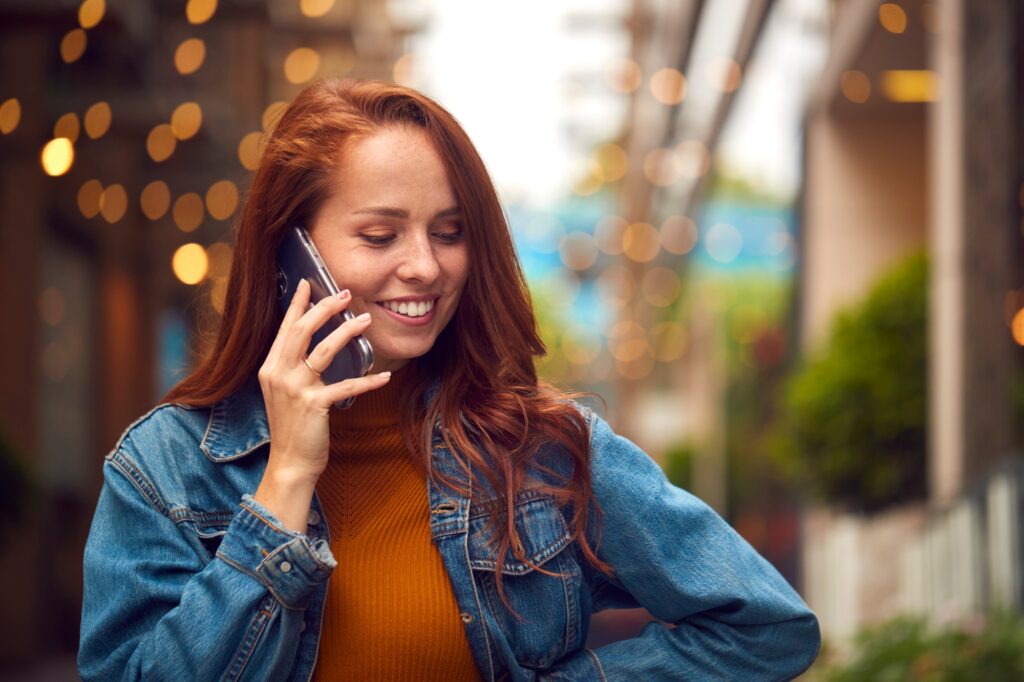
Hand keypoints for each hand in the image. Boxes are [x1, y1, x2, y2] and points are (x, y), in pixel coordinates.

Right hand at [254, 278, 390, 530]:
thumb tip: (315, 344)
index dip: (298, 304)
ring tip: (365, 320)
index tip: (309, 283)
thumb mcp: (286, 392)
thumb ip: (295, 368)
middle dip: (324, 308)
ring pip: (323, 350)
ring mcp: (295, 389)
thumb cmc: (293, 426)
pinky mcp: (314, 405)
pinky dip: (368, 381)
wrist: (289, 462)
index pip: (285, 328)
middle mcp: (279, 374)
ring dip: (346, 332)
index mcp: (271, 367)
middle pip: (302, 331)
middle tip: (345, 294)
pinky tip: (384, 377)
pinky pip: (346, 386)